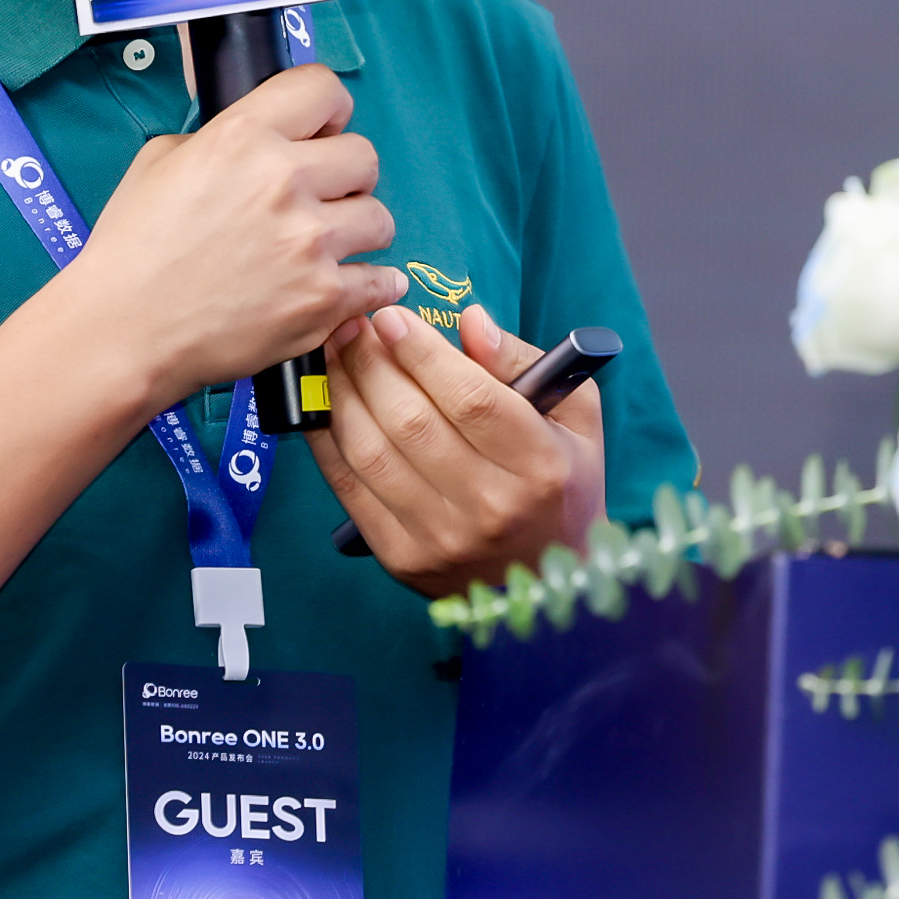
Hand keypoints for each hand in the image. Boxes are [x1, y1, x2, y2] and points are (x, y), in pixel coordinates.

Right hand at [70, 65, 409, 403]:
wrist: (122, 332)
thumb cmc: (131, 250)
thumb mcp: (160, 161)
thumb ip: (221, 137)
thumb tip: (263, 135)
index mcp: (242, 137)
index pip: (324, 89)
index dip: (328, 110)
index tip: (323, 129)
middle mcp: (284, 181)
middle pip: (365, 155)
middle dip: (345, 174)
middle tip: (321, 196)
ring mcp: (310, 243)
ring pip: (380, 218)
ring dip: (357, 231)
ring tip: (325, 246)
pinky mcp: (323, 299)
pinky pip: (382, 280)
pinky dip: (371, 284)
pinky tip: (352, 282)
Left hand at [314, 304, 606, 595]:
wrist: (548, 581)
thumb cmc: (560, 482)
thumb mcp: (575, 416)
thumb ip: (523, 363)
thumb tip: (471, 321)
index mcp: (540, 466)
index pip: (471, 399)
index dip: (423, 352)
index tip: (392, 317)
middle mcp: (491, 507)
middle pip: (413, 422)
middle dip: (372, 363)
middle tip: (351, 326)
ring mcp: (442, 539)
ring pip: (373, 453)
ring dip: (343, 394)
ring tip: (332, 355)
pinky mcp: (402, 559)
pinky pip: (350, 489)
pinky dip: (327, 440)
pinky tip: (323, 404)